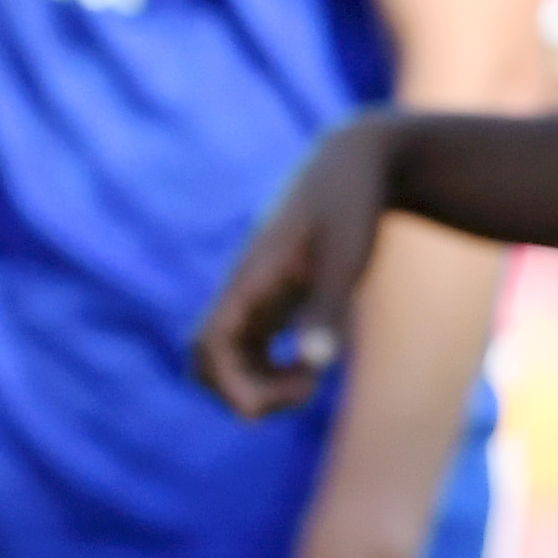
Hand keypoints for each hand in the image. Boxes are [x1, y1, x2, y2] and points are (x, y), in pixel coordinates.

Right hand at [193, 119, 401, 420]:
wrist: (353, 164)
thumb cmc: (351, 206)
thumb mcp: (347, 259)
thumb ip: (328, 309)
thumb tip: (317, 364)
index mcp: (249, 280)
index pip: (209, 346)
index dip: (233, 385)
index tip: (295, 392)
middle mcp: (242, 292)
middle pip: (205, 360)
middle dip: (242, 393)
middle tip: (304, 389)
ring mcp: (254, 297)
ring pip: (226, 360)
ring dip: (257, 386)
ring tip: (311, 381)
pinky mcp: (272, 299)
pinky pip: (250, 350)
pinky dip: (270, 372)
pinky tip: (311, 366)